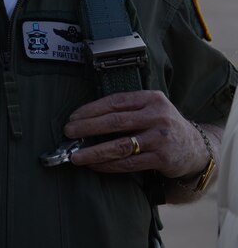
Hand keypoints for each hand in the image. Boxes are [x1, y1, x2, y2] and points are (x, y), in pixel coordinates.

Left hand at [62, 90, 207, 178]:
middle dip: (87, 127)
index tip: (73, 117)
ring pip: (120, 145)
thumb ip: (127, 108)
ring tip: (76, 156)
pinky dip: (109, 165)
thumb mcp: (151, 108)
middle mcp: (158, 116)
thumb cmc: (163, 125)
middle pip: (115, 121)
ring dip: (94, 151)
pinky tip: (95, 165)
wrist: (196, 148)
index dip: (91, 109)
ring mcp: (161, 138)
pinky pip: (129, 163)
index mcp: (151, 98)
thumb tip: (86, 117)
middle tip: (69, 133)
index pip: (115, 101)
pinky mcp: (163, 158)